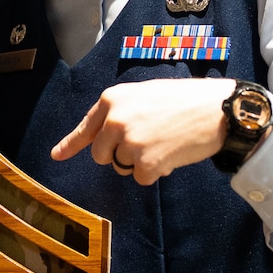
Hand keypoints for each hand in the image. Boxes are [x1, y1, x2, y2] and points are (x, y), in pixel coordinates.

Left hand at [52, 77, 235, 184]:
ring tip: (164, 142)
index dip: (70, 144)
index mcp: (112, 100)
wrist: (216, 109)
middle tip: (146, 142)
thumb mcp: (143, 94)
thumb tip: (96, 138)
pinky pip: (142, 178)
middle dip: (118, 155)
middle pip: (101, 155)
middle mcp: (115, 120)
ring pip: (122, 167)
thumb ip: (117, 113)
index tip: (56, 155)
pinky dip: (157, 172)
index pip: (86, 128)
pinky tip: (172, 154)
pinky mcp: (145, 163)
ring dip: (140, 162)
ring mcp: (129, 143)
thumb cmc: (183, 100)